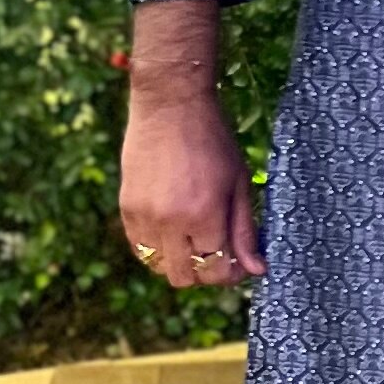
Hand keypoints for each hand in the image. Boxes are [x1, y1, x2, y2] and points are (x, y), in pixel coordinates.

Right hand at [119, 88, 263, 286]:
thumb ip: (246, 230)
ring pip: (159, 267)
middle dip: (206, 272)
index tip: (239, 262)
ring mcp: (144, 216)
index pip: (216, 271)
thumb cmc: (213, 141)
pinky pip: (140, 248)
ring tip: (194, 238)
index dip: (231, 273)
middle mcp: (170, 222)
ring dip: (180, 262)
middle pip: (185, 278)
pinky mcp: (127, 207)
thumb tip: (256, 269)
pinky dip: (158, 248)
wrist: (170, 105)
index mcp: (204, 216)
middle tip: (218, 251)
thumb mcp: (239, 183)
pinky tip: (173, 229)